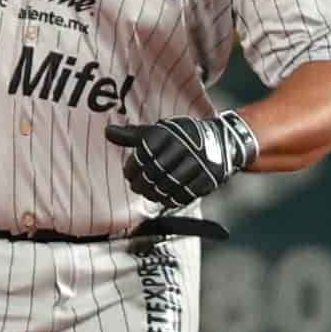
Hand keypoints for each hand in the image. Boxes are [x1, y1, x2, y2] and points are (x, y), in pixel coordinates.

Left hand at [108, 111, 257, 207]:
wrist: (223, 141)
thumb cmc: (184, 137)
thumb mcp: (160, 131)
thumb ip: (134, 135)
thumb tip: (107, 132)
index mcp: (170, 133)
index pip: (143, 155)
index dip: (131, 168)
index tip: (129, 175)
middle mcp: (185, 146)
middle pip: (154, 172)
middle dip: (141, 184)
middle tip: (137, 187)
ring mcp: (198, 164)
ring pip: (168, 186)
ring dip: (155, 194)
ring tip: (150, 193)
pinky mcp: (208, 178)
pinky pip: (185, 195)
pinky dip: (172, 200)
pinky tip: (165, 198)